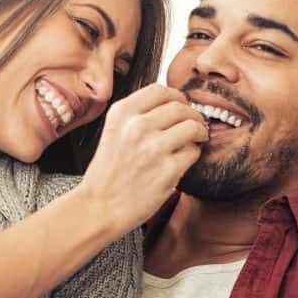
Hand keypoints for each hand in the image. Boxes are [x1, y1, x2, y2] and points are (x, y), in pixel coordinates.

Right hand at [77, 83, 208, 236]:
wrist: (99, 207)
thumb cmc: (108, 172)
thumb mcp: (113, 132)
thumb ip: (137, 115)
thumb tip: (174, 103)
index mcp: (121, 113)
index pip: (161, 90)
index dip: (177, 97)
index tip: (181, 106)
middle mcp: (137, 126)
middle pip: (181, 106)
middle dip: (192, 115)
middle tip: (194, 125)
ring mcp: (153, 148)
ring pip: (193, 126)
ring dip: (199, 132)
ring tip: (196, 140)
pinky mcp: (167, 171)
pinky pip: (193, 152)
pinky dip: (193, 155)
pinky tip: (184, 161)